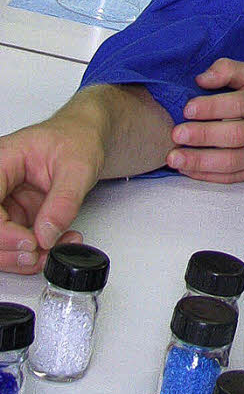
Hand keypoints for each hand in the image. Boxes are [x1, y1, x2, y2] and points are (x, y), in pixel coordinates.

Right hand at [0, 115, 98, 273]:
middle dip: (11, 250)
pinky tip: (60, 243)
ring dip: (24, 256)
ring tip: (56, 249)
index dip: (2, 232)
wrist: (86, 137)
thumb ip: (63, 200)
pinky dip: (36, 251)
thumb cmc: (77, 139)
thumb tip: (47, 234)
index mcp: (1, 163)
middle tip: (41, 254)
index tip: (30, 242)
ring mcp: (5, 203)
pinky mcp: (16, 216)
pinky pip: (16, 243)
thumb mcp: (79, 166)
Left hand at [168, 59, 243, 182]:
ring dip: (201, 161)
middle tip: (176, 134)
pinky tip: (188, 169)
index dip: (213, 107)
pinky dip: (208, 175)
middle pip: (236, 135)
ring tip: (174, 158)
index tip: (187, 108)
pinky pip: (234, 177)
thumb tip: (201, 79)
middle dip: (203, 136)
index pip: (241, 104)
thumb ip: (229, 70)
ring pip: (234, 162)